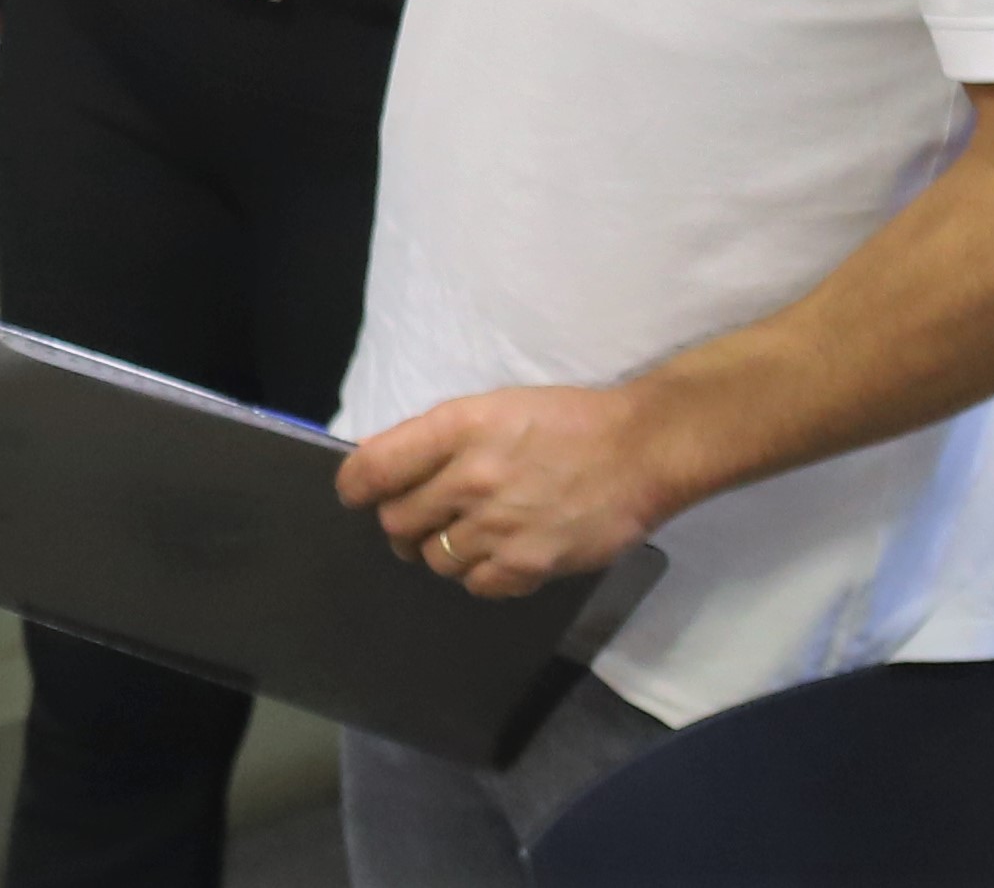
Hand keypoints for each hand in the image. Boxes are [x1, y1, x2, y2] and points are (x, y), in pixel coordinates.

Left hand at [336, 386, 677, 598]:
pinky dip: (479, 575)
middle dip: (400, 523)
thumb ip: (441, 439)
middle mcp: (470, 478)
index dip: (354, 486)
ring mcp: (498, 526)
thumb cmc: (565, 421)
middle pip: (396, 521)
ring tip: (467, 535)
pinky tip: (498, 554)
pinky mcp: (529, 564)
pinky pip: (476, 585)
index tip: (357, 495)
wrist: (638, 450)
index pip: (373, 467)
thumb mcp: (492, 408)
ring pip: (434, 558)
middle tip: (420, 519)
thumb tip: (392, 470)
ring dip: (441, 549)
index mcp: (457, 428)